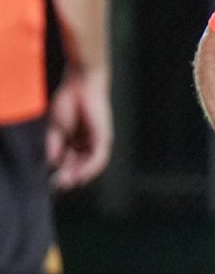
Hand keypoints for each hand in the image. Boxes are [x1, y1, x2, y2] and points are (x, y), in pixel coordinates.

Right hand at [46, 66, 111, 188]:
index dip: (63, 174)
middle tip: (60, 187)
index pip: (71, 163)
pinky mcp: (104, 138)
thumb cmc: (68, 102)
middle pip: (81, 167)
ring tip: (68, 184)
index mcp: (76, 142)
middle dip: (70, 178)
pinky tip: (80, 175)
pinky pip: (99, 158)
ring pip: (91, 166)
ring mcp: (97, 142)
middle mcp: (88, 144)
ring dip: (80, 176)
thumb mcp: (56, 129)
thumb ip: (55, 146)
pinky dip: (89, 168)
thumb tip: (52, 163)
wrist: (80, 85)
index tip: (53, 184)